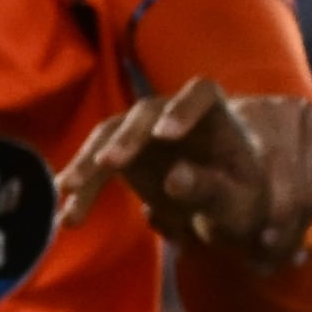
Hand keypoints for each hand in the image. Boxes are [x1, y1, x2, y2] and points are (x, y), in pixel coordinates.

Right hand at [56, 77, 311, 266]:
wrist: (225, 212)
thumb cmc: (243, 204)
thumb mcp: (237, 204)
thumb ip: (211, 191)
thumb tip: (173, 178)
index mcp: (216, 116)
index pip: (201, 94)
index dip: (182, 109)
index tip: (166, 135)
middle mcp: (174, 115)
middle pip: (144, 115)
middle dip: (124, 138)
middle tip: (107, 164)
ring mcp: (143, 133)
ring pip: (109, 136)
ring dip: (88, 163)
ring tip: (69, 191)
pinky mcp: (122, 155)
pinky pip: (97, 168)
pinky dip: (84, 191)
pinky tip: (68, 217)